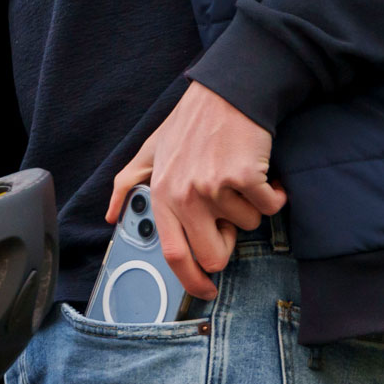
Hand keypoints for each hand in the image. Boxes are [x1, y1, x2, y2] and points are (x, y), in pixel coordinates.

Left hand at [109, 82, 287, 299]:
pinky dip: (273, 194)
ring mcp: (215, 187)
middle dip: (230, 243)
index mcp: (161, 193)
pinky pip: (270, 207)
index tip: (205, 290)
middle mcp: (185, 195)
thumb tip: (110, 214)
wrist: (229, 93)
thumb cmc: (192, 123)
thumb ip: (129, 182)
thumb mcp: (151, 149)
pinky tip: (262, 173)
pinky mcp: (245, 177)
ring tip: (239, 177)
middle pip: (215, 255)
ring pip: (248, 227)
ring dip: (250, 207)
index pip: (174, 253)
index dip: (192, 280)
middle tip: (230, 216)